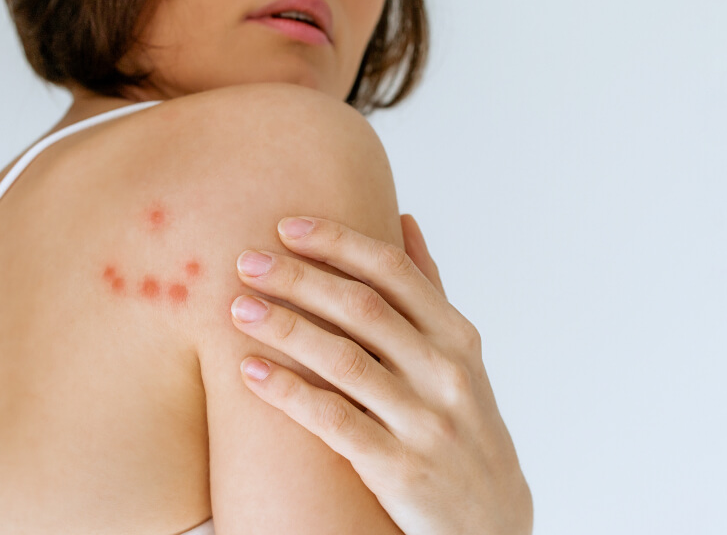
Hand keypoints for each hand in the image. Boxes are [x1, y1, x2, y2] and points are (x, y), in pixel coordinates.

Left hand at [229, 214, 532, 534]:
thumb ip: (429, 291)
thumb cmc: (463, 425)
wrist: (488, 520)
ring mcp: (424, 422)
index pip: (395, 272)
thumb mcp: (460, 357)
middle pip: (364, 309)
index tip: (288, 226)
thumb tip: (402, 221)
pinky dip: (289, 393)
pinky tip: (251, 373)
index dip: (339, 243)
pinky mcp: (398, 469)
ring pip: (345, 360)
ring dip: (286, 328)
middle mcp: (445, 373)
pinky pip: (334, 421)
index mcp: (458, 338)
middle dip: (301, 279)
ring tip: (238, 309)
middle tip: (247, 262)